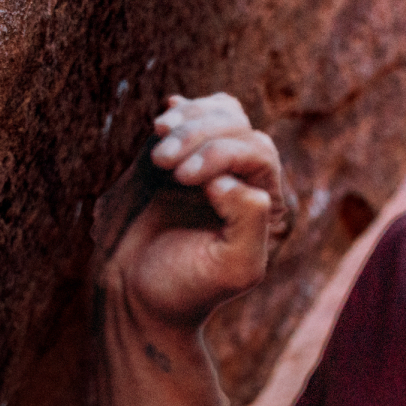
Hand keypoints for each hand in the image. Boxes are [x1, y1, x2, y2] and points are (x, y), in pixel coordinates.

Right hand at [98, 93, 286, 327]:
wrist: (134, 294)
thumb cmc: (185, 287)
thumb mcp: (232, 268)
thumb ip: (249, 223)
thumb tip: (232, 180)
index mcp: (270, 208)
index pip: (259, 153)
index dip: (221, 154)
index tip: (181, 178)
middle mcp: (250, 182)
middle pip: (238, 127)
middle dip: (198, 136)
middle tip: (162, 162)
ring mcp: (217, 166)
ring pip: (220, 113)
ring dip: (187, 121)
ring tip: (157, 141)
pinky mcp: (184, 158)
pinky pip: (195, 116)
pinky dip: (180, 112)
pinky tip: (162, 124)